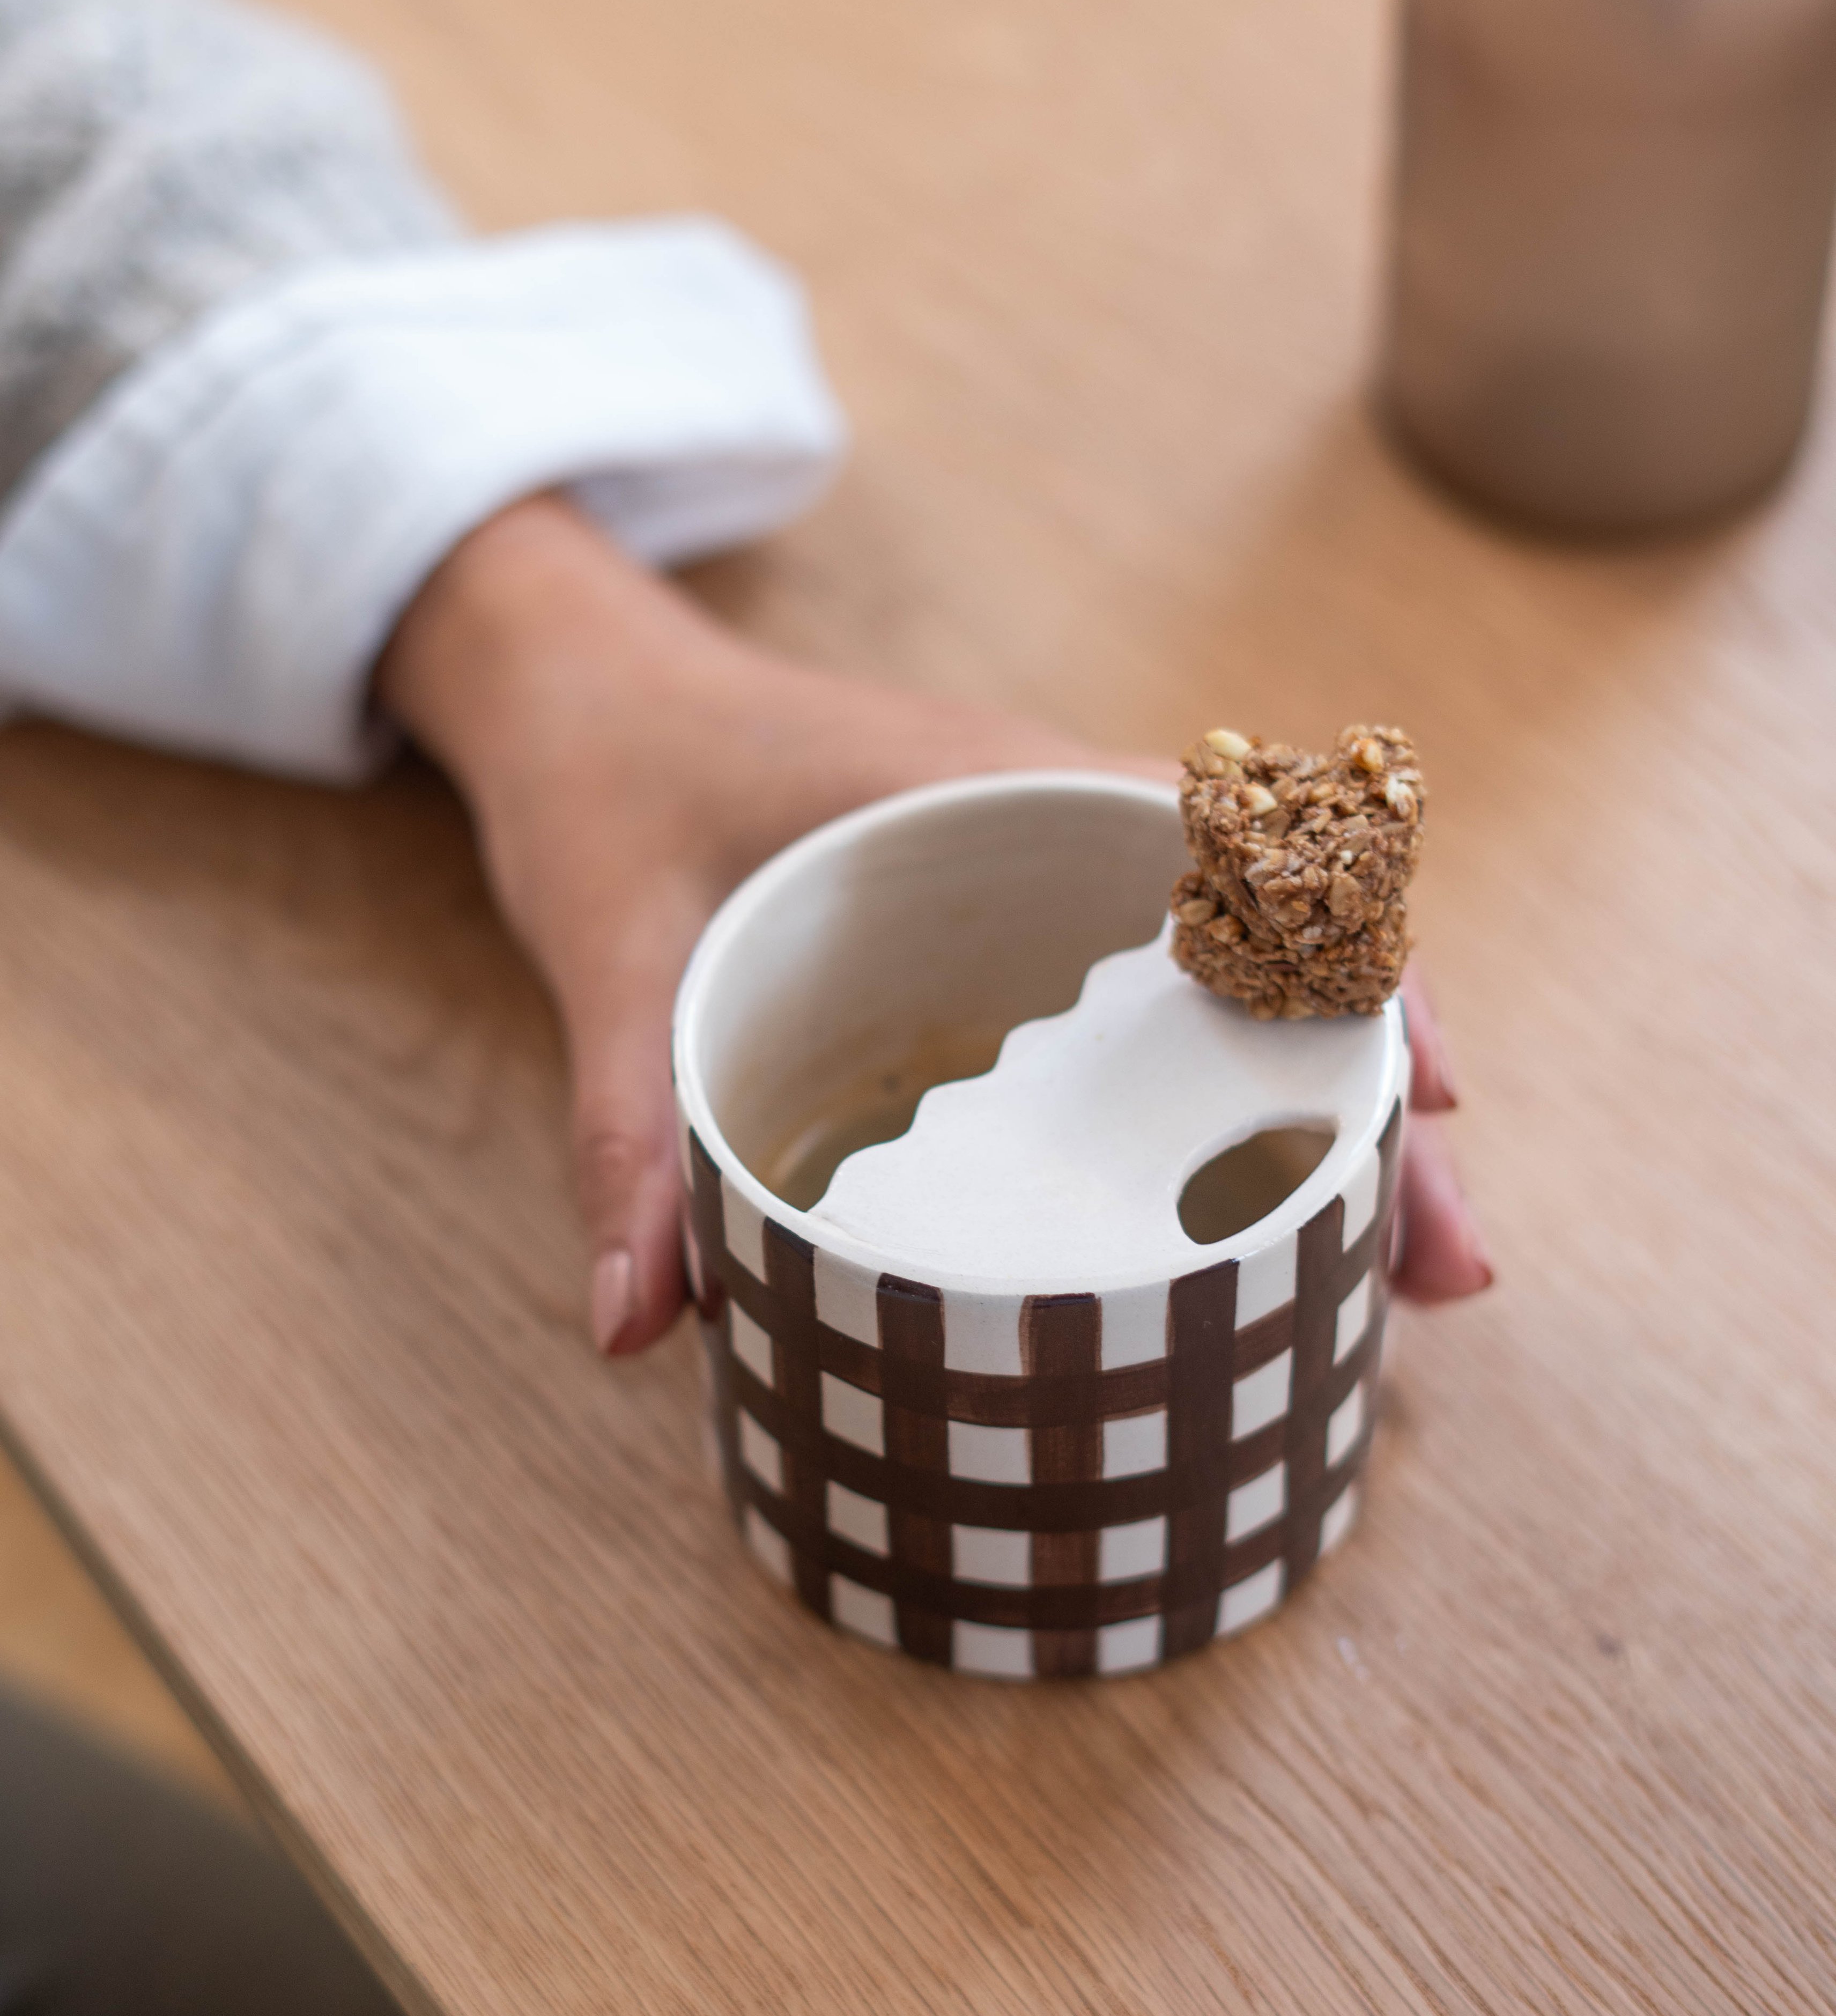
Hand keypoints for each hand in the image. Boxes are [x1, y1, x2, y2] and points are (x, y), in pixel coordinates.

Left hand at [380, 496, 1490, 1354]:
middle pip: (1280, 947)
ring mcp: (1041, 877)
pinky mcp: (1012, 931)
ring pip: (1242, 985)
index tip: (1425, 1086)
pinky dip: (1238, 1094)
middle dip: (1378, 1091)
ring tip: (1395, 1277)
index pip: (1242, 852)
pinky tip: (1261, 1218)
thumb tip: (634, 1327)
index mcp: (991, 784)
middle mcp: (1048, 822)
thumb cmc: (606, 775)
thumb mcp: (607, 946)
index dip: (1356, 964)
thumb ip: (625, 1125)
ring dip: (1325, 1107)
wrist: (571, 688)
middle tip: (1443, 1266)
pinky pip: (1166, 1004)